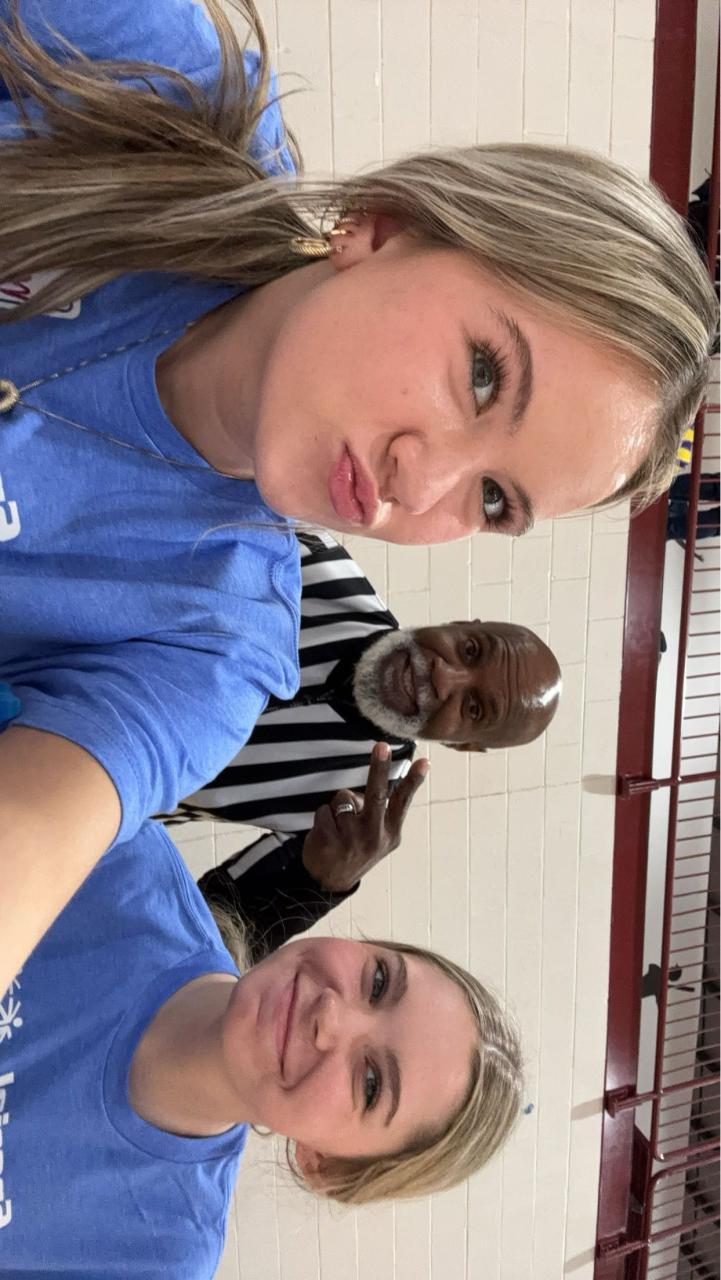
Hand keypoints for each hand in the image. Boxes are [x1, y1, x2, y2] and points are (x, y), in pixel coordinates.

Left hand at [301, 743, 428, 893]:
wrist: (328, 882)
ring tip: (338, 827)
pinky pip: (323, 810)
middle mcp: (374, 836)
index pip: (403, 801)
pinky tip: (325, 834)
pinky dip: (322, 817)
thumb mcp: (379, 839)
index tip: (424, 761)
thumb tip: (380, 778)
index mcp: (390, 833)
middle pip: (377, 794)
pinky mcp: (328, 840)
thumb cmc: (356, 850)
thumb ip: (383, 813)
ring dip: (337, 807)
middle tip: (381, 746)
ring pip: (342, 798)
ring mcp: (351, 839)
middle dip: (379, 767)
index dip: (413, 780)